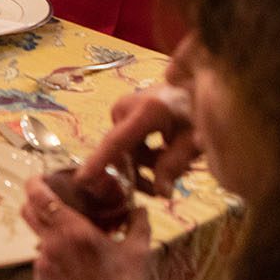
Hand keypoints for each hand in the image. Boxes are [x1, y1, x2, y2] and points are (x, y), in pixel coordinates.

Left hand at [21, 176, 153, 279]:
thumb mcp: (139, 250)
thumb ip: (138, 222)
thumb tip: (139, 207)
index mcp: (73, 230)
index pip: (38, 195)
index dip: (35, 182)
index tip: (42, 177)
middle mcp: (52, 244)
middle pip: (27, 211)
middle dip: (36, 201)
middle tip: (54, 200)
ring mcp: (44, 264)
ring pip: (35, 236)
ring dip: (47, 229)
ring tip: (70, 234)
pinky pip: (41, 258)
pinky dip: (52, 254)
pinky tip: (72, 260)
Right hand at [84, 85, 198, 196]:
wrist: (197, 86)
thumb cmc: (197, 113)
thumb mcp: (191, 143)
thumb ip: (174, 167)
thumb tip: (160, 193)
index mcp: (147, 111)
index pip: (116, 142)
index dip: (98, 162)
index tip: (81, 179)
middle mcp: (127, 106)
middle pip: (123, 151)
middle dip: (138, 171)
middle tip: (159, 189)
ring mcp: (123, 106)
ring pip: (125, 148)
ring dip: (143, 162)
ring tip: (169, 167)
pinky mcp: (123, 109)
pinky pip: (126, 139)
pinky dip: (141, 151)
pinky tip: (161, 153)